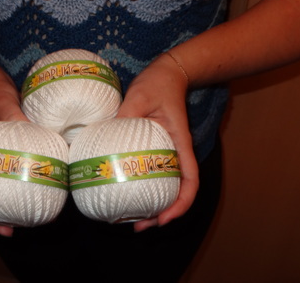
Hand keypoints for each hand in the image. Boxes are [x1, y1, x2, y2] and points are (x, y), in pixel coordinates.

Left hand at [115, 52, 198, 232]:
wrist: (167, 72)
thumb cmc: (158, 83)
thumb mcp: (141, 94)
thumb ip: (128, 111)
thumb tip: (108, 131)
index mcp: (180, 143)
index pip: (191, 181)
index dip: (181, 204)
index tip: (163, 218)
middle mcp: (176, 152)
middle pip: (177, 191)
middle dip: (161, 214)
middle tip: (138, 226)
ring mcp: (166, 151)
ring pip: (165, 185)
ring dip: (151, 205)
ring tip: (128, 218)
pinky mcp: (154, 147)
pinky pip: (152, 171)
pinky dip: (141, 186)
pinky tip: (122, 190)